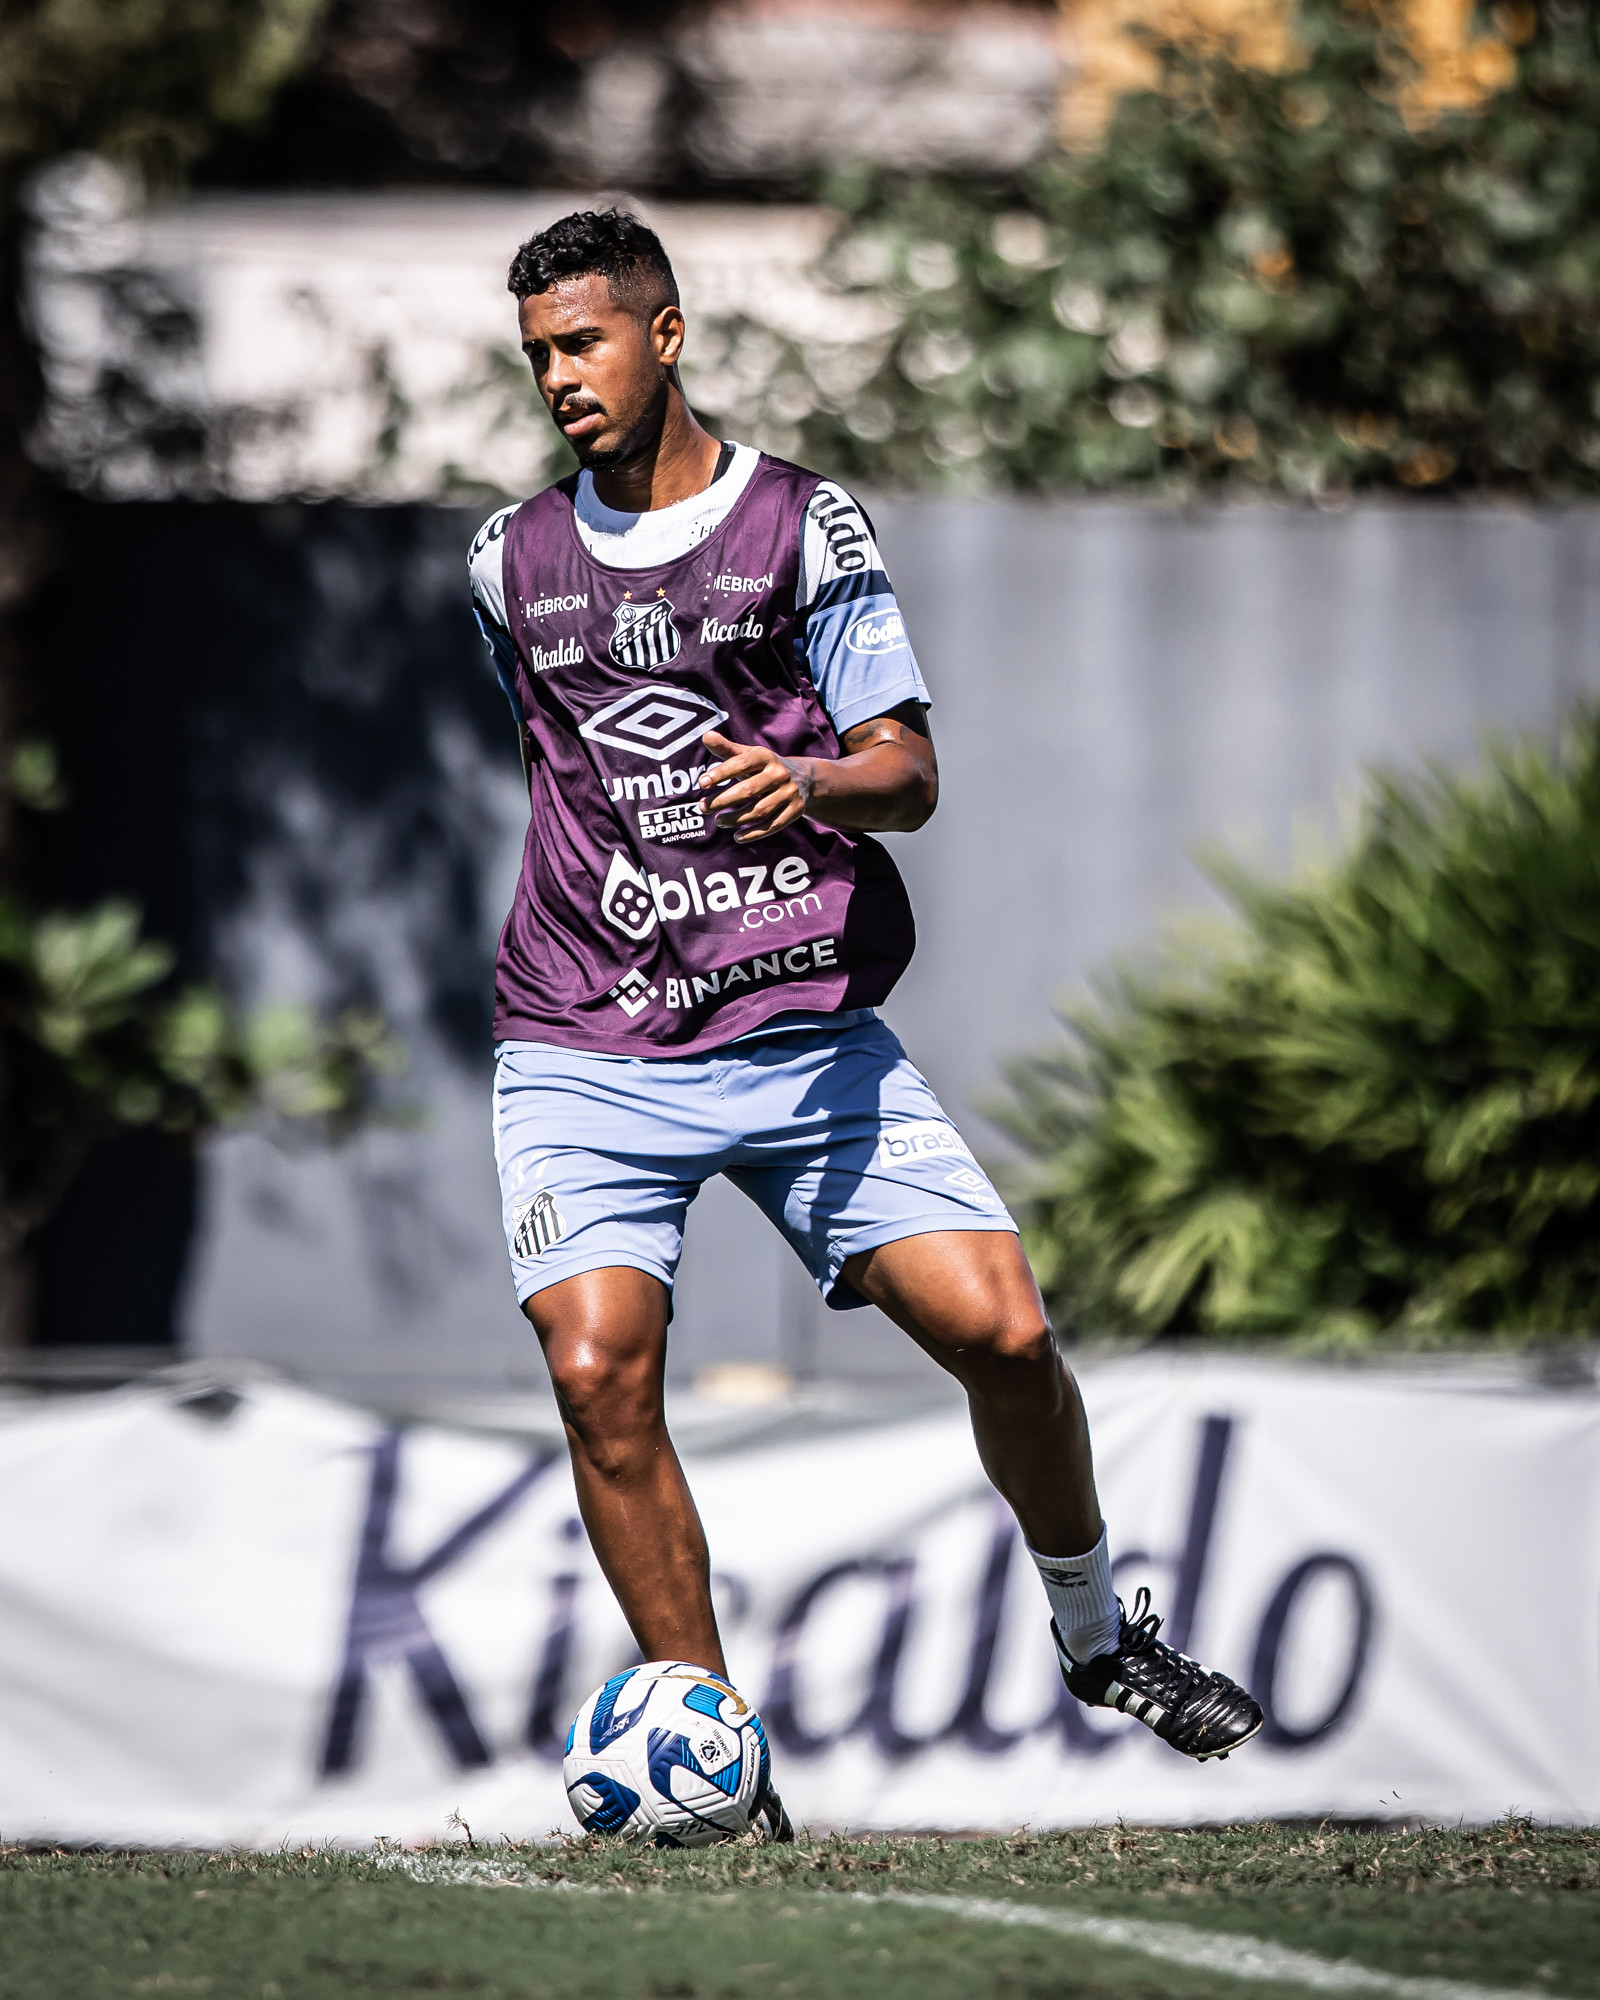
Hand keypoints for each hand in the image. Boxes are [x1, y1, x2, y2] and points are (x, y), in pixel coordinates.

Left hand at [698, 729, 814, 842]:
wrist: (804, 777)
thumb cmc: (764, 767)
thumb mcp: (749, 755)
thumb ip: (726, 748)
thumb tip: (706, 736)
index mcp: (766, 756)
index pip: (741, 764)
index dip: (721, 773)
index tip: (702, 783)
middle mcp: (779, 774)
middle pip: (749, 791)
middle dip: (723, 800)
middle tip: (703, 807)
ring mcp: (789, 793)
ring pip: (759, 811)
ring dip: (735, 819)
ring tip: (719, 821)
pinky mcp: (796, 810)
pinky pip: (773, 825)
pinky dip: (754, 834)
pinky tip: (737, 837)